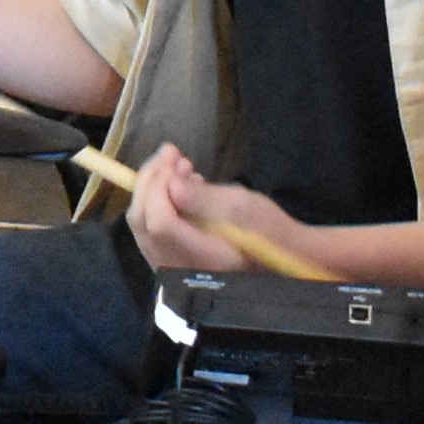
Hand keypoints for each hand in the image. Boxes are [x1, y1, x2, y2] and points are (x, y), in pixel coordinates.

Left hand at [124, 146, 323, 276]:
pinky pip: (149, 231)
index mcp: (206, 260)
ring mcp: (171, 269)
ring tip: (178, 168)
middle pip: (143, 222)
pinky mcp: (170, 263)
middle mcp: (181, 270)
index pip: (161, 223)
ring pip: (141, 226)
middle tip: (172, 154)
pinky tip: (177, 188)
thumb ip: (204, 198)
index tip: (175, 157)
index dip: (159, 185)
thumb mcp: (244, 206)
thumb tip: (171, 184)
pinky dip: (156, 204)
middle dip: (151, 180)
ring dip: (152, 189)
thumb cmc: (269, 230)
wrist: (282, 260)